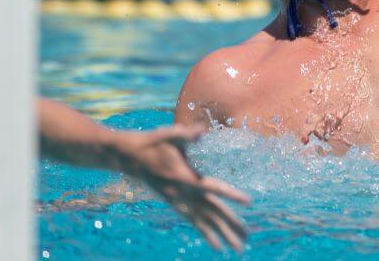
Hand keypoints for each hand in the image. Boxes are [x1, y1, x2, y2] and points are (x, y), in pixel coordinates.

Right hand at [112, 123, 250, 251]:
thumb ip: (186, 134)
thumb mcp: (169, 135)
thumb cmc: (153, 142)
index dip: (230, 194)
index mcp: (183, 176)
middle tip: (246, 238)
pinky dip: (206, 233)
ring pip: (203, 220)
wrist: (130, 157)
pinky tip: (217, 245)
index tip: (248, 202)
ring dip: (222, 234)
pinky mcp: (174, 204)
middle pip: (210, 211)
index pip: (212, 187)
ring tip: (238, 248)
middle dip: (229, 224)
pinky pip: (193, 221)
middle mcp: (182, 193)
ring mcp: (177, 200)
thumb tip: (201, 131)